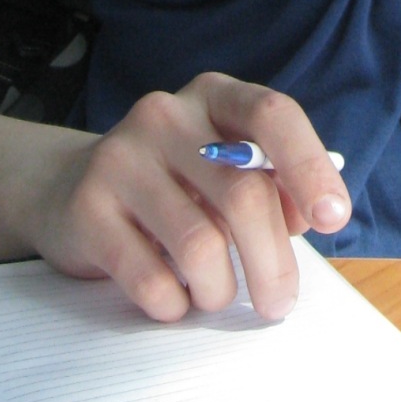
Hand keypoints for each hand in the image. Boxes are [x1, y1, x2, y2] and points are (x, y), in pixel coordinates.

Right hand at [20, 72, 350, 323]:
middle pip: (243, 194)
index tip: (333, 217)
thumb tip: (310, 214)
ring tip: (215, 295)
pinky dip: (175, 305)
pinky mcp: (86, 210)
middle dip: (273, 262)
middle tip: (279, 303)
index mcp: (213, 96)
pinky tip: (174, 299)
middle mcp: (165, 116)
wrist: (66, 189)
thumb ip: (272, 187)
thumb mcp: (224, 171)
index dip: (308, 166)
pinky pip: (150, 278)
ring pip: (201, 245)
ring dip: (220, 290)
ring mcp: (120, 158)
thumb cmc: (172, 185)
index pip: (273, 114)